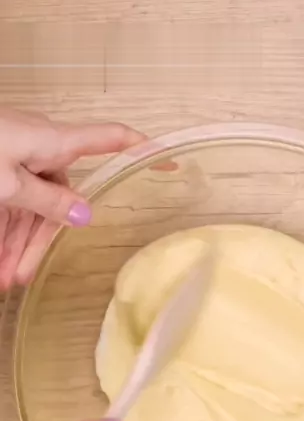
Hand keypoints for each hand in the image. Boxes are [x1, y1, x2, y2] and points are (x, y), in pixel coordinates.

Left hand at [0, 108, 143, 288]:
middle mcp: (41, 152)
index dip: (142, 150)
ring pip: (26, 212)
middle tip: (21, 280)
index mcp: (53, 143)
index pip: (110, 140)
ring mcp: (17, 161)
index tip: (169, 161)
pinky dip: (0, 235)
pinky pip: (6, 208)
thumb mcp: (7, 183)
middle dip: (37, 243)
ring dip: (12, 248)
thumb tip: (84, 216)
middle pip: (56, 202)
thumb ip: (47, 203)